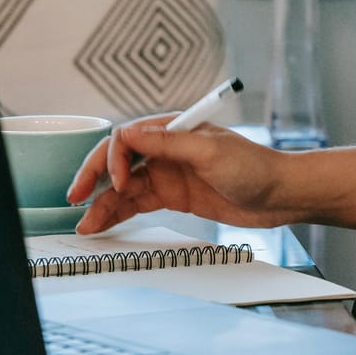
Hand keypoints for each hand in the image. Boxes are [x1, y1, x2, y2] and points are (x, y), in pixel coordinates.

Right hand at [65, 115, 299, 233]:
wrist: (280, 194)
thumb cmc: (254, 166)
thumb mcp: (210, 152)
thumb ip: (169, 143)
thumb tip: (129, 134)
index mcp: (173, 130)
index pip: (128, 137)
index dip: (114, 158)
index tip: (118, 180)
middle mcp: (165, 150)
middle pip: (118, 161)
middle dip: (94, 177)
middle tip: (75, 197)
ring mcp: (167, 174)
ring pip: (124, 187)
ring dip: (103, 202)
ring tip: (85, 225)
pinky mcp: (173, 196)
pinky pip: (137, 203)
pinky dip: (117, 213)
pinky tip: (102, 224)